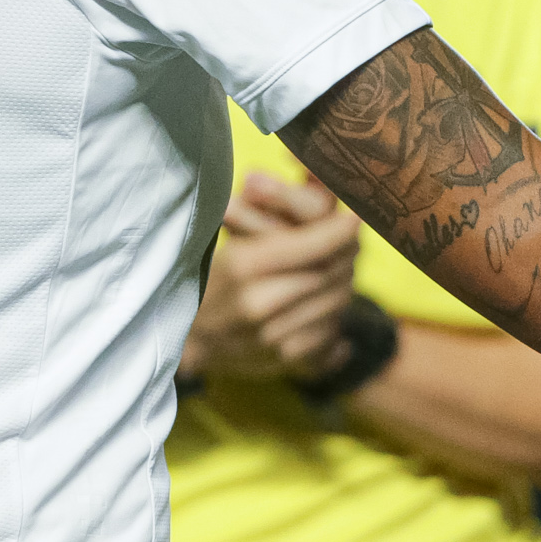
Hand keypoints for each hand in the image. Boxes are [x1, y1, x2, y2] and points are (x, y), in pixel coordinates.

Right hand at [180, 170, 364, 384]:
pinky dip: (333, 312)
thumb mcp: (231, 234)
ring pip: (337, 301)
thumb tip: (319, 180)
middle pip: (331, 272)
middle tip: (348, 239)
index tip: (354, 218)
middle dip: (346, 253)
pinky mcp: (287, 361)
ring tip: (335, 266)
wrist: (185, 340)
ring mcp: (275, 337)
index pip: (311, 246)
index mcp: (243, 266)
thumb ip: (270, 207)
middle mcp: (260, 304)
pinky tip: (321, 299)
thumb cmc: (209, 277)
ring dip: (343, 280)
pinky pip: (332, 330)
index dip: (339, 231)